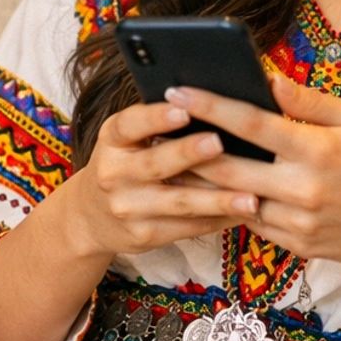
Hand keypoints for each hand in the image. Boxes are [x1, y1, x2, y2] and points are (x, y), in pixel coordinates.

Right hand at [65, 101, 258, 257]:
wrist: (90, 217)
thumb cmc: (124, 165)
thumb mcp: (126, 140)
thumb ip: (156, 124)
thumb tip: (211, 105)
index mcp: (112, 140)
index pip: (129, 125)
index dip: (155, 118)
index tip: (183, 110)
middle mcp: (114, 174)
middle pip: (155, 163)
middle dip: (188, 153)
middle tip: (219, 142)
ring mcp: (128, 208)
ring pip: (179, 202)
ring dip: (217, 199)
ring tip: (250, 197)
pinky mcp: (144, 235)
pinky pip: (187, 227)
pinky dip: (218, 220)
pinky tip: (244, 214)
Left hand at [165, 73, 340, 264]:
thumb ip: (308, 102)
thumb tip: (267, 80)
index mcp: (317, 150)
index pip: (249, 123)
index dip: (208, 105)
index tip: (177, 89)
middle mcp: (304, 189)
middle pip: (227, 169)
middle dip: (188, 149)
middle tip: (161, 131)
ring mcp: (301, 224)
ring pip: (236, 202)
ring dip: (205, 183)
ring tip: (179, 161)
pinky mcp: (302, 247)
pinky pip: (257, 226)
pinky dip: (237, 206)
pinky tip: (221, 190)